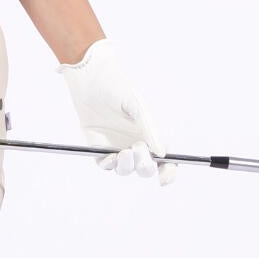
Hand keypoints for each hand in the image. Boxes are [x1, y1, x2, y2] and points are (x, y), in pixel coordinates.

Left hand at [57, 38, 176, 185]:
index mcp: (150, 134)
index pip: (164, 160)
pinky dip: (110, 165)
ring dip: (127, 166)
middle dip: (145, 166)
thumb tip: (162, 153)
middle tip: (138, 149)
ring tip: (124, 152)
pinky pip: (105, 165)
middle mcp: (135, 143)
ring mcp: (116, 146)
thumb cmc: (118, 88)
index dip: (168, 172)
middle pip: (145, 168)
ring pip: (125, 170)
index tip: (164, 178)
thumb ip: (151, 130)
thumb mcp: (139, 107)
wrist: (90, 78)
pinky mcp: (97, 147)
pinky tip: (111, 156)